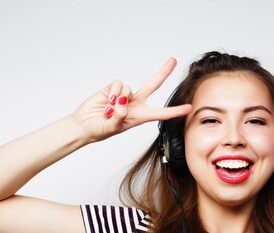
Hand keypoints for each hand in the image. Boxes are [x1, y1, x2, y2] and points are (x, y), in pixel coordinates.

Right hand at [71, 57, 191, 143]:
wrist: (83, 125)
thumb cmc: (99, 130)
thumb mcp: (112, 128)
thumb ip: (119, 116)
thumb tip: (122, 101)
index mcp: (141, 116)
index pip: (161, 113)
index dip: (175, 111)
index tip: (189, 108)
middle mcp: (135, 103)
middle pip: (153, 84)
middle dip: (163, 72)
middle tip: (173, 60)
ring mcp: (125, 95)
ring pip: (130, 88)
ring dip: (119, 99)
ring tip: (109, 110)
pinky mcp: (113, 88)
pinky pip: (118, 84)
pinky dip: (113, 93)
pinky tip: (107, 101)